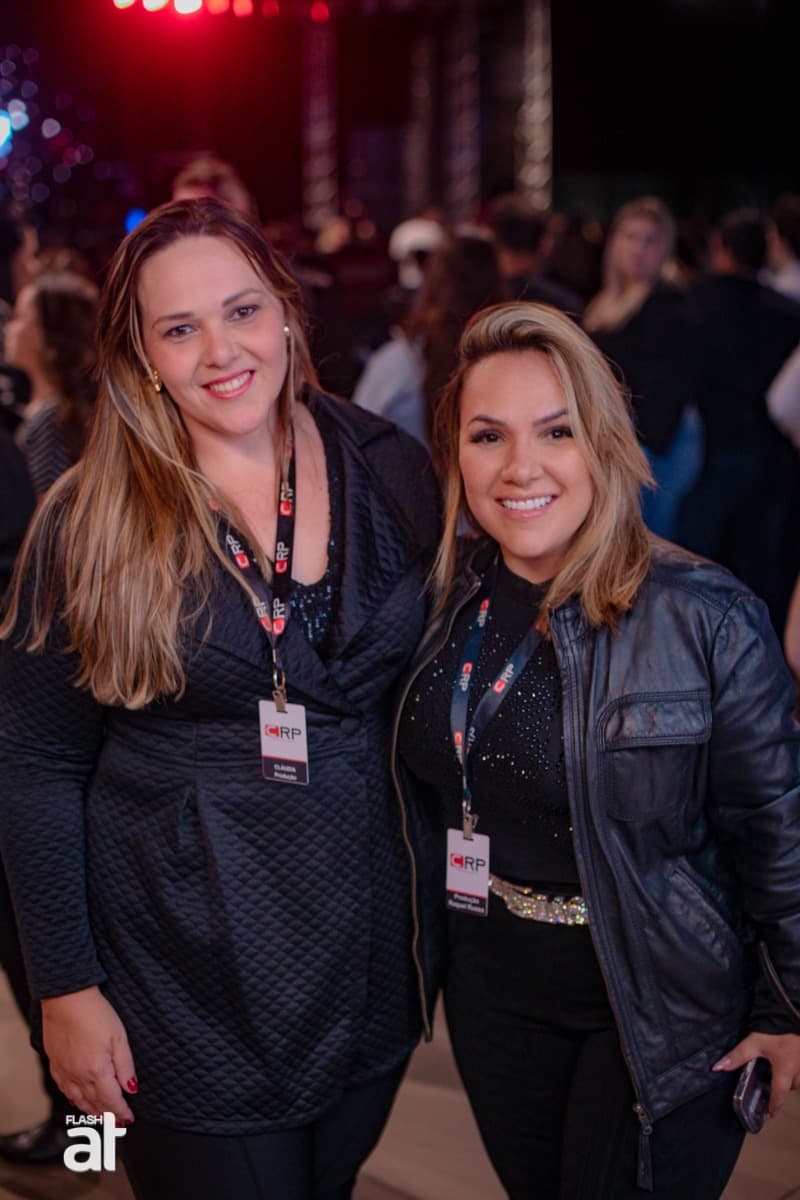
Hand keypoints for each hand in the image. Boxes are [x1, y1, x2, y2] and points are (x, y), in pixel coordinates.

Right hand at [41, 986, 136, 1123]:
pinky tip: (78, 1100)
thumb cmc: (95, 1013)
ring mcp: (64, 1071)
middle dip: (108, 1115)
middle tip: (118, 1123)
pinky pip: (65, 1089)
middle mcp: (78, 1076)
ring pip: (78, 1100)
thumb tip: (131, 1089)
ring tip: (101, 1117)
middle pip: (94, 1103)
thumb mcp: (119, 1037)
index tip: (129, 1119)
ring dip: (91, 1111)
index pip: (111, 1100)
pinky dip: (74, 1099)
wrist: (66, 998)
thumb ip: (125, 1066)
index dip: (121, 1112)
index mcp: (96, 1071)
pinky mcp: (55, 1063)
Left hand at [713, 1031, 799, 1117]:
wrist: (790, 1013)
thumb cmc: (775, 1029)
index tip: (771, 1113)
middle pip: (791, 1087)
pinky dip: (796, 1070)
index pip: (780, 1094)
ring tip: (779, 1071)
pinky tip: (789, 1061)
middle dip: (782, 1087)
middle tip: (771, 1084)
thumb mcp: (754, 1043)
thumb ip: (737, 1056)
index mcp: (785, 1069)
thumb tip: (718, 1068)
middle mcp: (799, 1070)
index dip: (775, 1105)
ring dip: (790, 1079)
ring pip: (799, 1080)